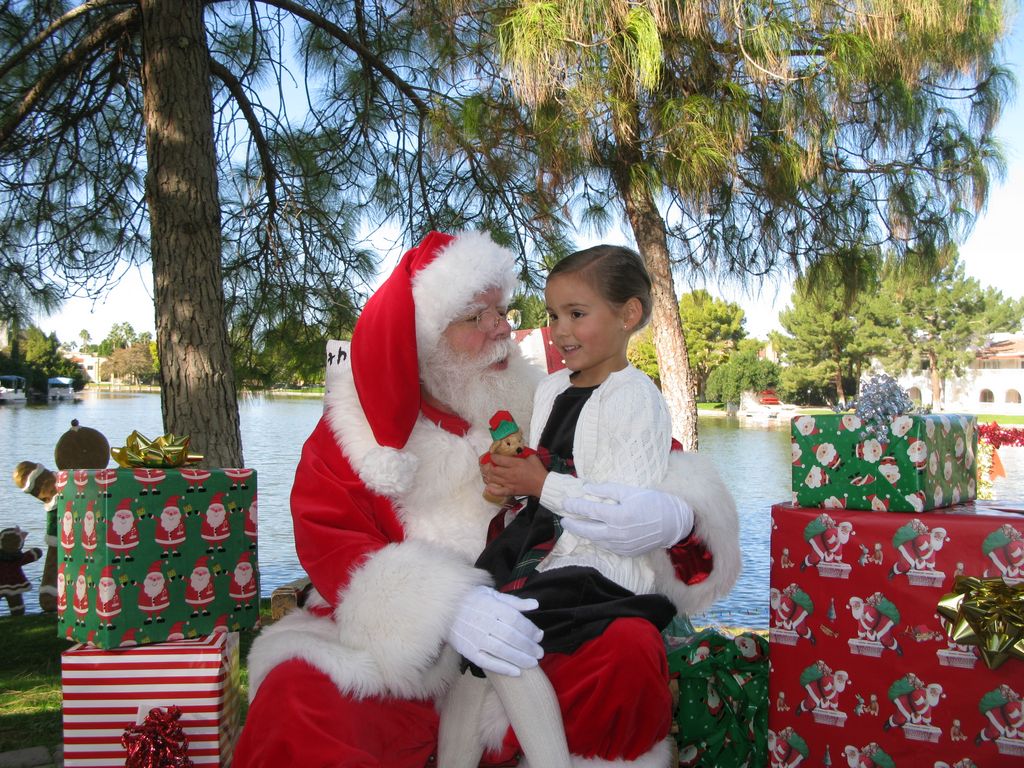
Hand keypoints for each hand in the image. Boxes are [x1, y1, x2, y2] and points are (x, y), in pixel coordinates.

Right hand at [447, 585, 543, 675]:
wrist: (444, 607)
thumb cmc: (472, 599)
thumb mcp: (492, 594)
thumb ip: (514, 602)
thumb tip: (535, 605)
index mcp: (491, 606)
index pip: (515, 619)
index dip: (530, 629)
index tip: (539, 636)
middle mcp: (483, 622)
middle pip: (511, 636)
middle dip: (528, 646)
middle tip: (540, 653)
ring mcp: (474, 637)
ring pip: (501, 651)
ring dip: (520, 659)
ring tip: (532, 663)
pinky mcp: (467, 651)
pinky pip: (487, 662)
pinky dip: (502, 668)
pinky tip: (516, 672)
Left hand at [482, 453, 546, 498]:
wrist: (543, 484)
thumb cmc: (538, 470)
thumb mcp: (531, 457)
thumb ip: (523, 452)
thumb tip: (517, 448)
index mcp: (515, 464)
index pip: (498, 459)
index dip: (492, 456)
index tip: (493, 455)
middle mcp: (510, 473)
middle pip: (493, 469)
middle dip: (488, 466)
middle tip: (489, 464)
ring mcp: (509, 483)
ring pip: (493, 479)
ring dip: (488, 475)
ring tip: (488, 472)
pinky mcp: (510, 491)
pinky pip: (498, 491)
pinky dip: (491, 489)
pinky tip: (489, 486)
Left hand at [561, 482, 693, 556]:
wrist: (674, 523)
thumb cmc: (653, 502)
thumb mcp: (630, 492)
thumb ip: (607, 490)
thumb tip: (587, 488)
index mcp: (618, 516)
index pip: (590, 511)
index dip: (575, 506)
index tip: (564, 503)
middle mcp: (618, 534)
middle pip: (588, 531)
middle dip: (573, 525)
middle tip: (563, 520)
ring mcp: (622, 545)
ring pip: (596, 541)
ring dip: (584, 534)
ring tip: (575, 527)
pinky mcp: (627, 552)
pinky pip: (607, 547)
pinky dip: (598, 540)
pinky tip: (594, 535)